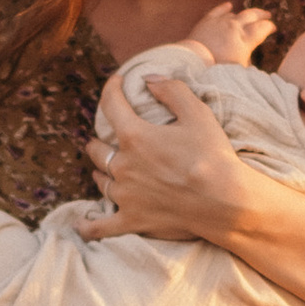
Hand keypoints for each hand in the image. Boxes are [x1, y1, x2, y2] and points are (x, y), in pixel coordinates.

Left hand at [80, 72, 252, 245]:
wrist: (224, 202)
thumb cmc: (213, 156)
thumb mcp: (198, 113)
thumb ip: (172, 90)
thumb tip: (149, 78)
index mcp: (135, 136)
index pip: (111, 105)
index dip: (112, 89)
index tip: (117, 83)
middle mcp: (122, 165)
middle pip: (97, 149)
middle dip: (100, 140)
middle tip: (106, 138)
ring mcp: (125, 196)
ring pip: (100, 181)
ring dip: (100, 172)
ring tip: (103, 171)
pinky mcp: (132, 220)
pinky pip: (100, 226)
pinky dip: (88, 226)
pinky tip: (80, 225)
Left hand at [187, 0, 274, 66]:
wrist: (193, 63)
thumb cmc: (217, 70)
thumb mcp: (239, 71)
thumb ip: (248, 63)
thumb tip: (251, 61)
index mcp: (245, 40)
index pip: (262, 28)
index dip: (269, 27)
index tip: (273, 28)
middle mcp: (234, 27)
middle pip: (252, 15)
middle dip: (262, 14)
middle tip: (268, 15)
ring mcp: (220, 22)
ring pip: (236, 13)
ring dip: (245, 13)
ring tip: (250, 14)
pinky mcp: (207, 21)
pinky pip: (218, 10)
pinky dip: (225, 8)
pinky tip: (229, 5)